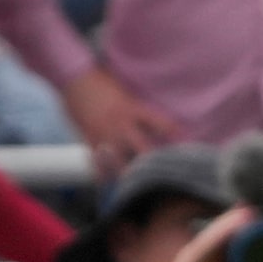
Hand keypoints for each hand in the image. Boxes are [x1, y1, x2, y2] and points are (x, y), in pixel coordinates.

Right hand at [64, 65, 178, 175]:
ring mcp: (105, 133)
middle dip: (154, 163)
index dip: (176, 135)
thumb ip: (138, 109)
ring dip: (128, 173)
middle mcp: (121, 123)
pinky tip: (106, 182)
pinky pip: (95, 161)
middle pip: (144, 149)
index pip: (161, 123)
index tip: (189, 147)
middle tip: (165, 175)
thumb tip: (157, 121)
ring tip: (136, 184)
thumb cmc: (101, 82)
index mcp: (133, 108)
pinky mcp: (89, 138)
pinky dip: (100, 174)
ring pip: (120, 161)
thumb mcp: (125, 92)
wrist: (73, 77)